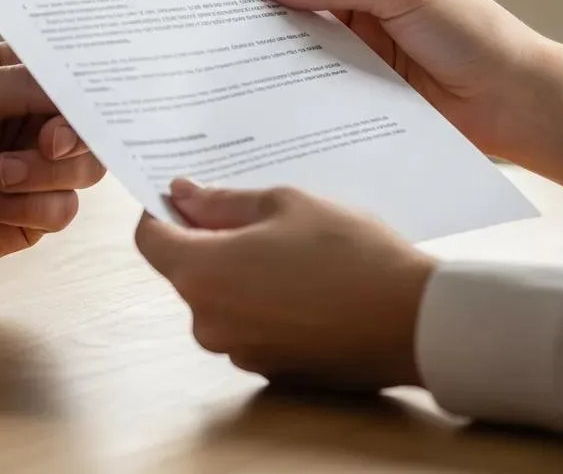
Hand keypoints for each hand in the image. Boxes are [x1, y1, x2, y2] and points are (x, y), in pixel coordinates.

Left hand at [0, 43, 104, 271]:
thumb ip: (20, 85)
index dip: (89, 91)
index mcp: (23, 78)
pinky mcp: (32, 213)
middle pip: (93, 128)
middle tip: (47, 144)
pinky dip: (26, 208)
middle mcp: (38, 121)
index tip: (84, 104)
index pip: (76, 78)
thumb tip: (78, 86)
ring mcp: (40, 169)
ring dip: (44, 175)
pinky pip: (62, 211)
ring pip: (86, 170)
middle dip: (74, 138)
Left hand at [136, 180, 434, 388]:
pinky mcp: (269, 369)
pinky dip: (261, 300)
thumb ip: (222, 202)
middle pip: (185, 269)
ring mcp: (239, 351)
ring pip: (219, 297)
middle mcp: (209, 321)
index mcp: (202, 274)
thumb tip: (181, 193)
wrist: (412, 320)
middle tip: (254, 211)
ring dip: (237, 270)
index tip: (188, 194)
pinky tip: (303, 281)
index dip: (163, 211)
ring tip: (288, 244)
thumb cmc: (347, 252)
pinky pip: (248, 324)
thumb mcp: (283, 204)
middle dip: (207, 238)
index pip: (150, 239)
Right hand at [262, 0, 562, 194]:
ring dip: (283, 42)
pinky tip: (274, 80)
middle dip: (273, 4)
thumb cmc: (472, 32)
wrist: (514, 101)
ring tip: (240, 49)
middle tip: (227, 16)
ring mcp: (367, 43)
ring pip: (310, 36)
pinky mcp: (366, 82)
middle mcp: (370, 0)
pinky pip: (323, 73)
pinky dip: (300, 74)